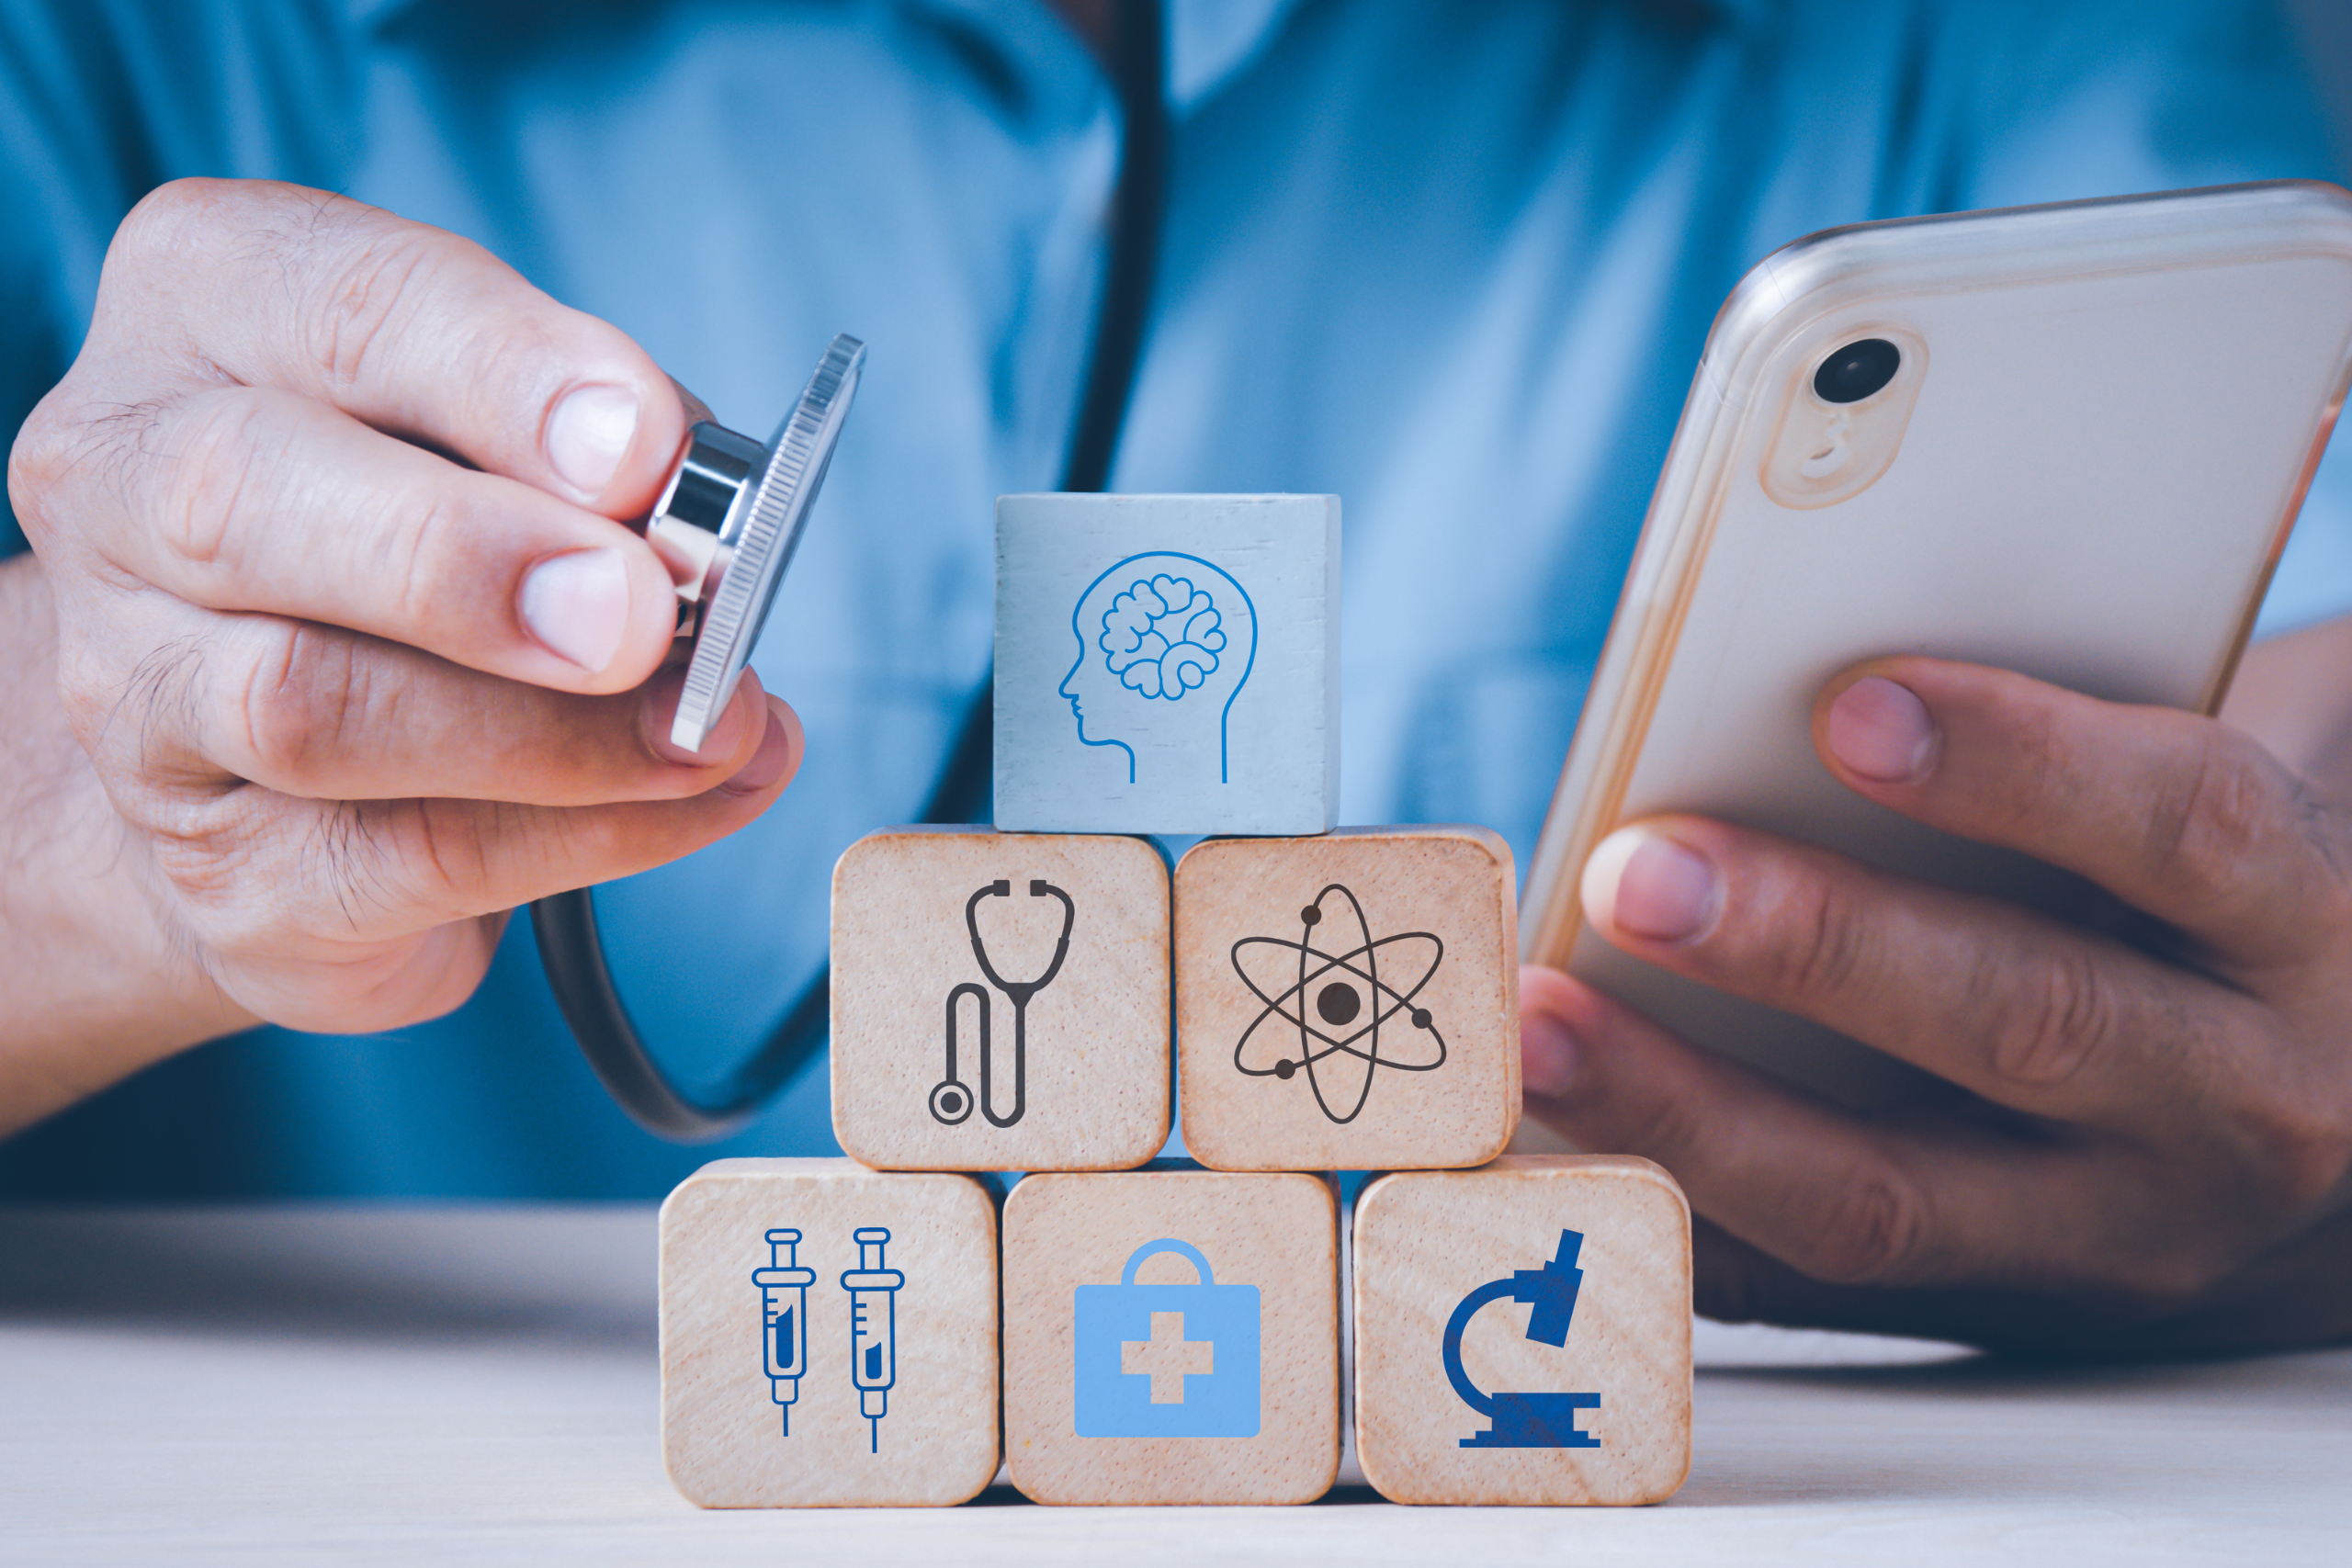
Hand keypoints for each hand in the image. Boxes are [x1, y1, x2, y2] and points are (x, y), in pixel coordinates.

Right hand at [2, 180, 796, 1125]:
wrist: (283, 774)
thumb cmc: (429, 539)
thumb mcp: (509, 432)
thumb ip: (593, 448)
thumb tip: (696, 510)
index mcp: (206, 310)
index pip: (333, 302)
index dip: (500, 372)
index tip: (646, 446)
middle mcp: (121, 485)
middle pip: (247, 498)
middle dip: (469, 558)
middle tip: (642, 615)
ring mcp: (139, 692)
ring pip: (312, 707)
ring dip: (551, 730)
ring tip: (708, 727)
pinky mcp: (220, 870)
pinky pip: (406, 856)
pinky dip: (585, 834)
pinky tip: (699, 797)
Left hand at [1521, 655, 2351, 1354]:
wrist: (2315, 1136)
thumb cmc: (2187, 915)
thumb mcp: (2175, 821)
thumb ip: (2035, 773)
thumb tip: (1768, 707)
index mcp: (2294, 928)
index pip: (2185, 831)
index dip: (2020, 766)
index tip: (1846, 704)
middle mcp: (2234, 1102)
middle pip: (2021, 1022)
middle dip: (1812, 946)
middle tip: (1637, 873)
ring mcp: (2116, 1243)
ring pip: (1893, 1198)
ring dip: (1693, 1110)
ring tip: (1546, 1021)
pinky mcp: (2001, 1323)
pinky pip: (1815, 1295)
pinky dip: (1676, 1216)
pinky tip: (1563, 1144)